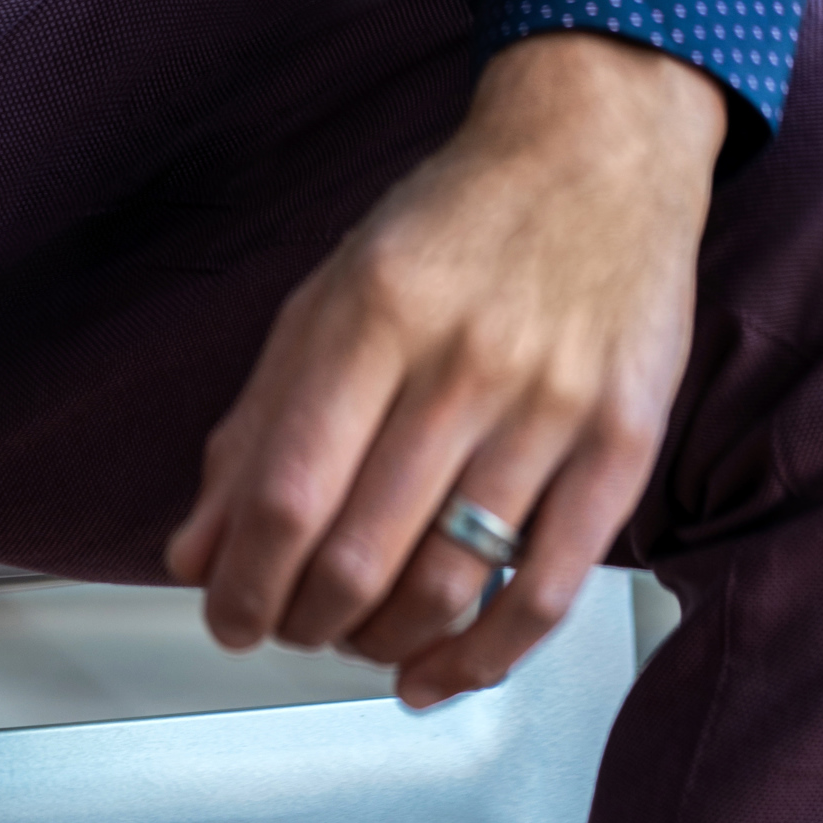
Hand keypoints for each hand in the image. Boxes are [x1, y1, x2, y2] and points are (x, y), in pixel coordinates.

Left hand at [164, 30, 725, 704]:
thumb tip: (198, 546)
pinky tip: (435, 674)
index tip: (227, 613)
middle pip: (361, 554)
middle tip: (286, 626)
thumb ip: (259, 420)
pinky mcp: (623, 445)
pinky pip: (547, 592)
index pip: (288, 489)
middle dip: (303, 621)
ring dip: (380, 644)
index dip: (244, 581)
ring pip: (448, 586)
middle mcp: (463, 361)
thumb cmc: (458, 222)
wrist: (598, 149)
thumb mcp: (332, 291)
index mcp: (374, 311)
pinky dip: (481, 659)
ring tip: (354, 638)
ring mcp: (550, 408)